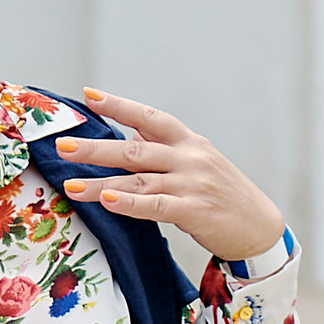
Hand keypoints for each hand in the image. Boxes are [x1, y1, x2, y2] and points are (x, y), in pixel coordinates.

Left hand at [65, 91, 285, 263]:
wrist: (260, 227)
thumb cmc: (223, 194)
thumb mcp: (198, 161)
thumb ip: (165, 146)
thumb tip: (133, 130)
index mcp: (189, 142)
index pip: (150, 117)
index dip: (119, 105)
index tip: (89, 96)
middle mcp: (190, 158)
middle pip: (135, 149)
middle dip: (96, 148)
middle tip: (63, 146)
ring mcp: (192, 184)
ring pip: (139, 180)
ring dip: (101, 183)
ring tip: (71, 185)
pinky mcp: (195, 212)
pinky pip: (156, 206)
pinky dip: (130, 203)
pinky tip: (108, 200)